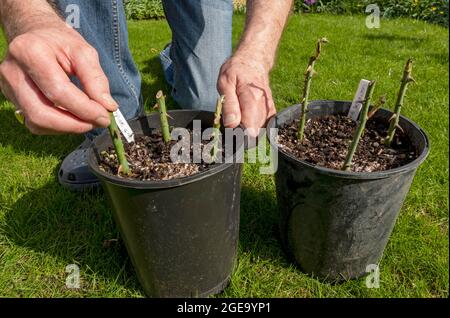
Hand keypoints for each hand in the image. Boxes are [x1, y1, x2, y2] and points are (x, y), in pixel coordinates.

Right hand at [0, 21, 116, 134]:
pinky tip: (72, 118)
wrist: (34, 34)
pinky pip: (34, 124)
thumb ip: (96, 79)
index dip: (84, 110)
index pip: (59, 92)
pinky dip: (57, 127)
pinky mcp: (12, 99)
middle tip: (97, 123)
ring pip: (36, 123)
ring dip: (67, 128)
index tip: (105, 117)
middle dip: (74, 124)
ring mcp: (8, 88)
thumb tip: (107, 107)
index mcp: (30, 52)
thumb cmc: (60, 42)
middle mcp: (13, 72)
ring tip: (87, 120)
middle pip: (42, 113)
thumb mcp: (84, 52)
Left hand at [217, 54, 275, 136]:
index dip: (240, 135)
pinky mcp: (271, 110)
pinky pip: (267, 126)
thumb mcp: (225, 83)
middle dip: (242, 134)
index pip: (250, 125)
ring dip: (249, 131)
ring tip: (238, 123)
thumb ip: (229, 104)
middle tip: (231, 128)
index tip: (232, 135)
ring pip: (261, 130)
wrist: (253, 61)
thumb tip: (231, 125)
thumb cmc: (236, 71)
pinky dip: (256, 128)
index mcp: (251, 97)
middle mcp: (264, 104)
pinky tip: (248, 123)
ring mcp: (269, 108)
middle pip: (256, 131)